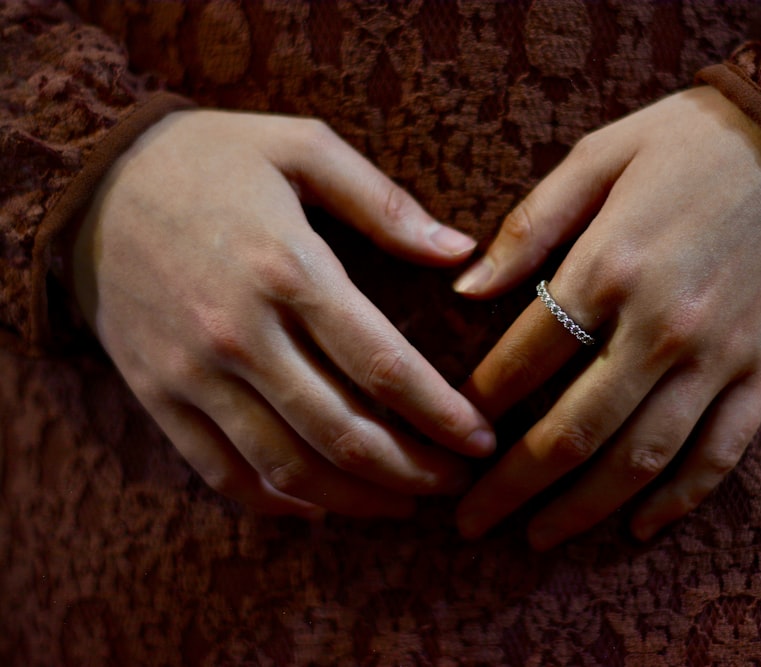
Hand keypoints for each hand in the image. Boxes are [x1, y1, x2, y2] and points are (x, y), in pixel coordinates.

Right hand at [73, 110, 494, 518]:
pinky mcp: (159, 396)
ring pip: (288, 466)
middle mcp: (241, 333)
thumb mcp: (300, 148)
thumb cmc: (210, 159)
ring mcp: (195, 373)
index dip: (441, 414)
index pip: (383, 365)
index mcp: (288, 268)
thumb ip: (384, 203)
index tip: (480, 439)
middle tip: (455, 482)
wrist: (89, 185)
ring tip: (405, 504)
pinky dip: (277, 502)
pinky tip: (321, 507)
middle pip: (342, 432)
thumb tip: (462, 252)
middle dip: (413, 471)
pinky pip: (222, 473)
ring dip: (357, 499)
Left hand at [452, 87, 760, 548]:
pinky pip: (720, 455)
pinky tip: (639, 527)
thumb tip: (465, 287)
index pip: (525, 358)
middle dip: (512, 485)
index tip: (453, 431)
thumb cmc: (692, 142)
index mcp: (610, 264)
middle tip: (470, 521)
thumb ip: (531, 224)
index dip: (479, 404)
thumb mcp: (600, 155)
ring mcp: (718, 357)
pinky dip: (679, 500)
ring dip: (583, 509)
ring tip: (538, 539)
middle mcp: (660, 325)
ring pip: (641, 458)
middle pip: (572, 430)